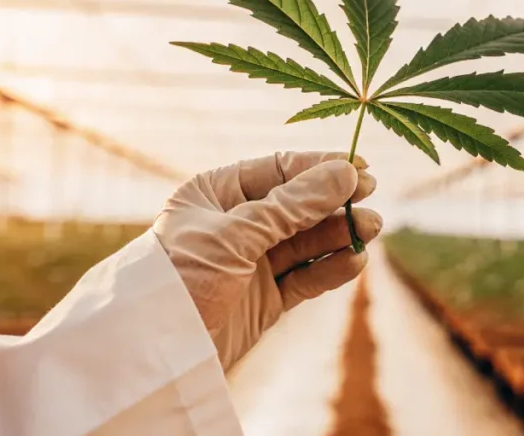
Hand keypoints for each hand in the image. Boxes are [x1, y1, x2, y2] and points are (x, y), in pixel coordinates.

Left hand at [152, 151, 380, 370]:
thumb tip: (344, 174)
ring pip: (307, 242)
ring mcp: (252, 263)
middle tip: (369, 199)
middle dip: (334, 203)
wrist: (154, 356)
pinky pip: (307, 278)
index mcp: (215, 193)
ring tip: (370, 229)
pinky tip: (354, 261)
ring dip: (340, 234)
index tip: (359, 168)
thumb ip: (291, 206)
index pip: (278, 170)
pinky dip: (331, 269)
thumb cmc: (179, 279)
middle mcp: (235, 224)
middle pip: (298, 205)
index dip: (319, 168)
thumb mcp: (234, 235)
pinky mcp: (265, 299)